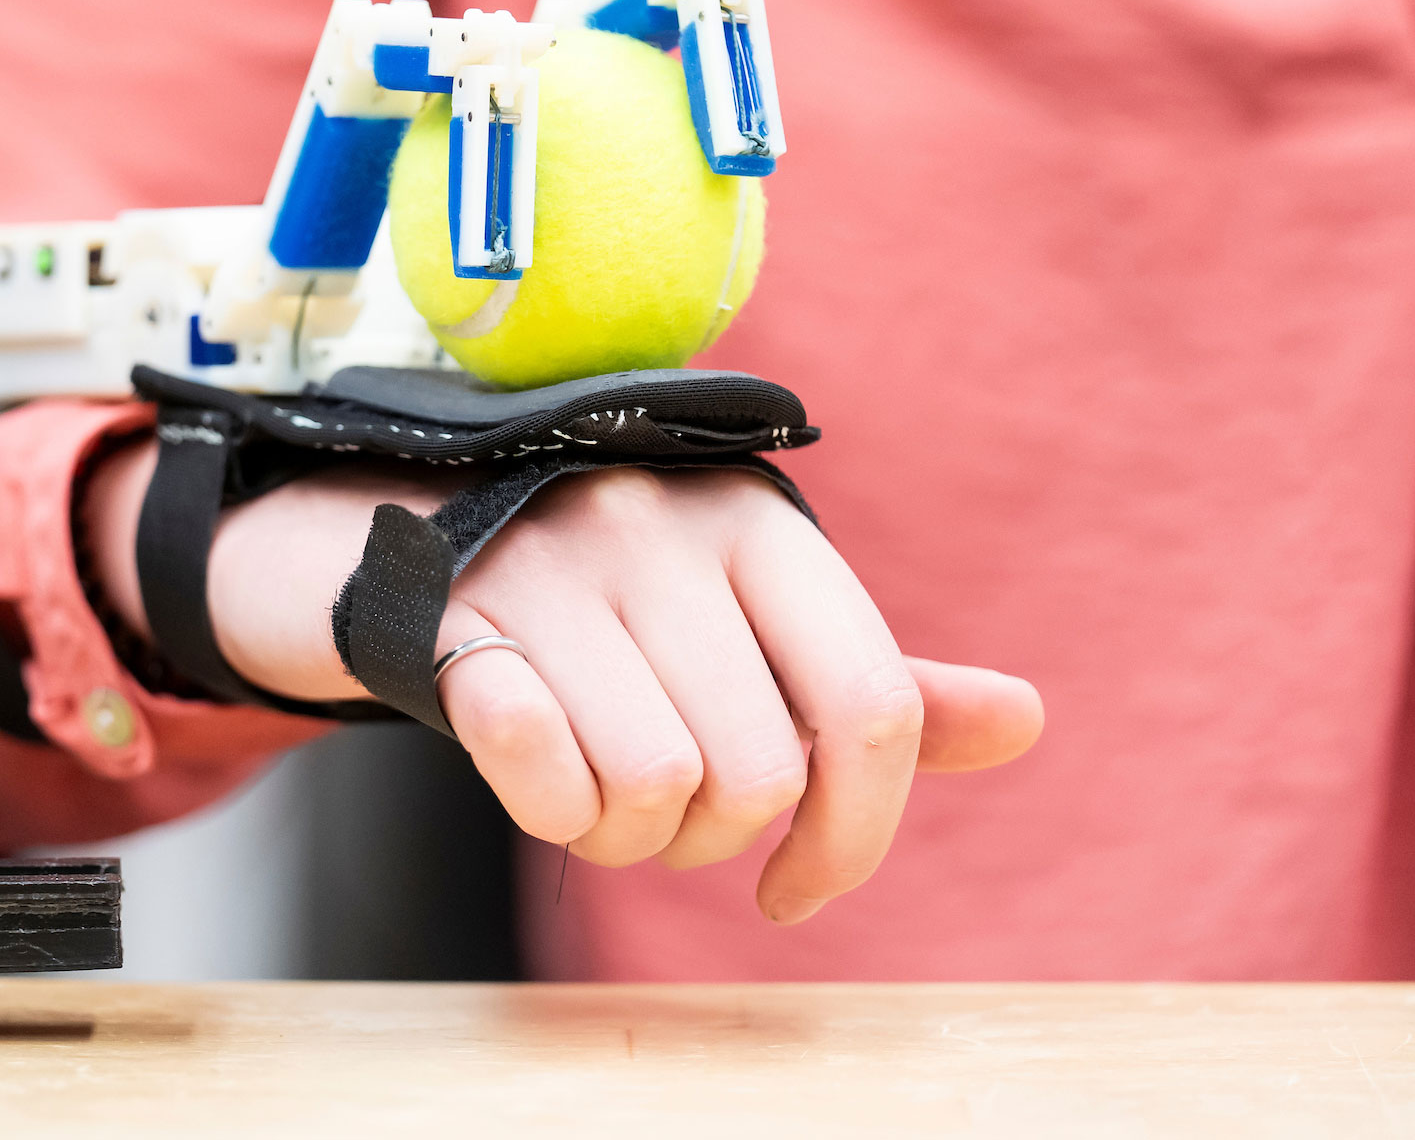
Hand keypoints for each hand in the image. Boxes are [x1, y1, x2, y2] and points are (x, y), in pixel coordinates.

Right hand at [84, 445, 1042, 923]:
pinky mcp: (456, 613)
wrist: (388, 525)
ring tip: (591, 795)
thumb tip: (1026, 722)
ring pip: (657, 789)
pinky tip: (535, 783)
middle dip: (715, 845)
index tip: (801, 889)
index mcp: (760, 525)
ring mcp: (557, 563)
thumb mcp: (738, 618)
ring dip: (623, 839)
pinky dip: (547, 809)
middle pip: (760, 774)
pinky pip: (541, 767)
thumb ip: (866, 681)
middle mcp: (668, 525)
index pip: (874, 707)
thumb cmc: (595, 594)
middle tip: (662, 821)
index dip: (858, 835)